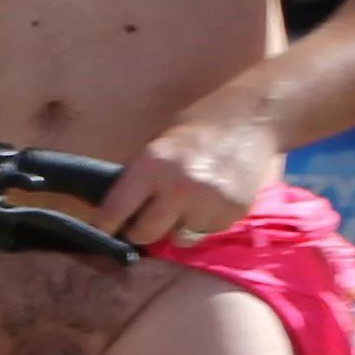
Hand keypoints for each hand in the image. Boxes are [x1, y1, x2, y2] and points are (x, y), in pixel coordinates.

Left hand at [100, 96, 278, 249]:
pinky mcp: (233, 212)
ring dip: (178, 227)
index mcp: (152, 166)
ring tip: (186, 204)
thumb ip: (139, 175)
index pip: (115, 209)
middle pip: (146, 233)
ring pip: (179, 238)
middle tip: (144, 222)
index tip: (101, 230)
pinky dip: (204, 222)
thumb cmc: (198, 126)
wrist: (253, 116)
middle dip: (141, 230)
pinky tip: (210, 200)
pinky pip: (207, 232)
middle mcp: (178, 188)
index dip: (104, 224)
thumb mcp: (158, 142)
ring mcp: (208, 202)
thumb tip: (115, 208)